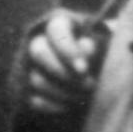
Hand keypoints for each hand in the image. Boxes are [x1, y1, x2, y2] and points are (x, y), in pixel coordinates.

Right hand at [18, 8, 106, 125]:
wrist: (97, 78)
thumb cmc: (104, 56)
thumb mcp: (105, 46)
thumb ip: (97, 45)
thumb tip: (86, 49)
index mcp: (61, 25)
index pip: (57, 31)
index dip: (67, 50)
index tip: (83, 69)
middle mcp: (40, 42)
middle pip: (39, 52)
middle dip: (64, 73)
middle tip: (89, 86)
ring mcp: (30, 66)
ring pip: (36, 79)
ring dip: (62, 92)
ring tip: (84, 97)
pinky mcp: (27, 88)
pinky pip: (33, 99)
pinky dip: (53, 105)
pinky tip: (69, 106)